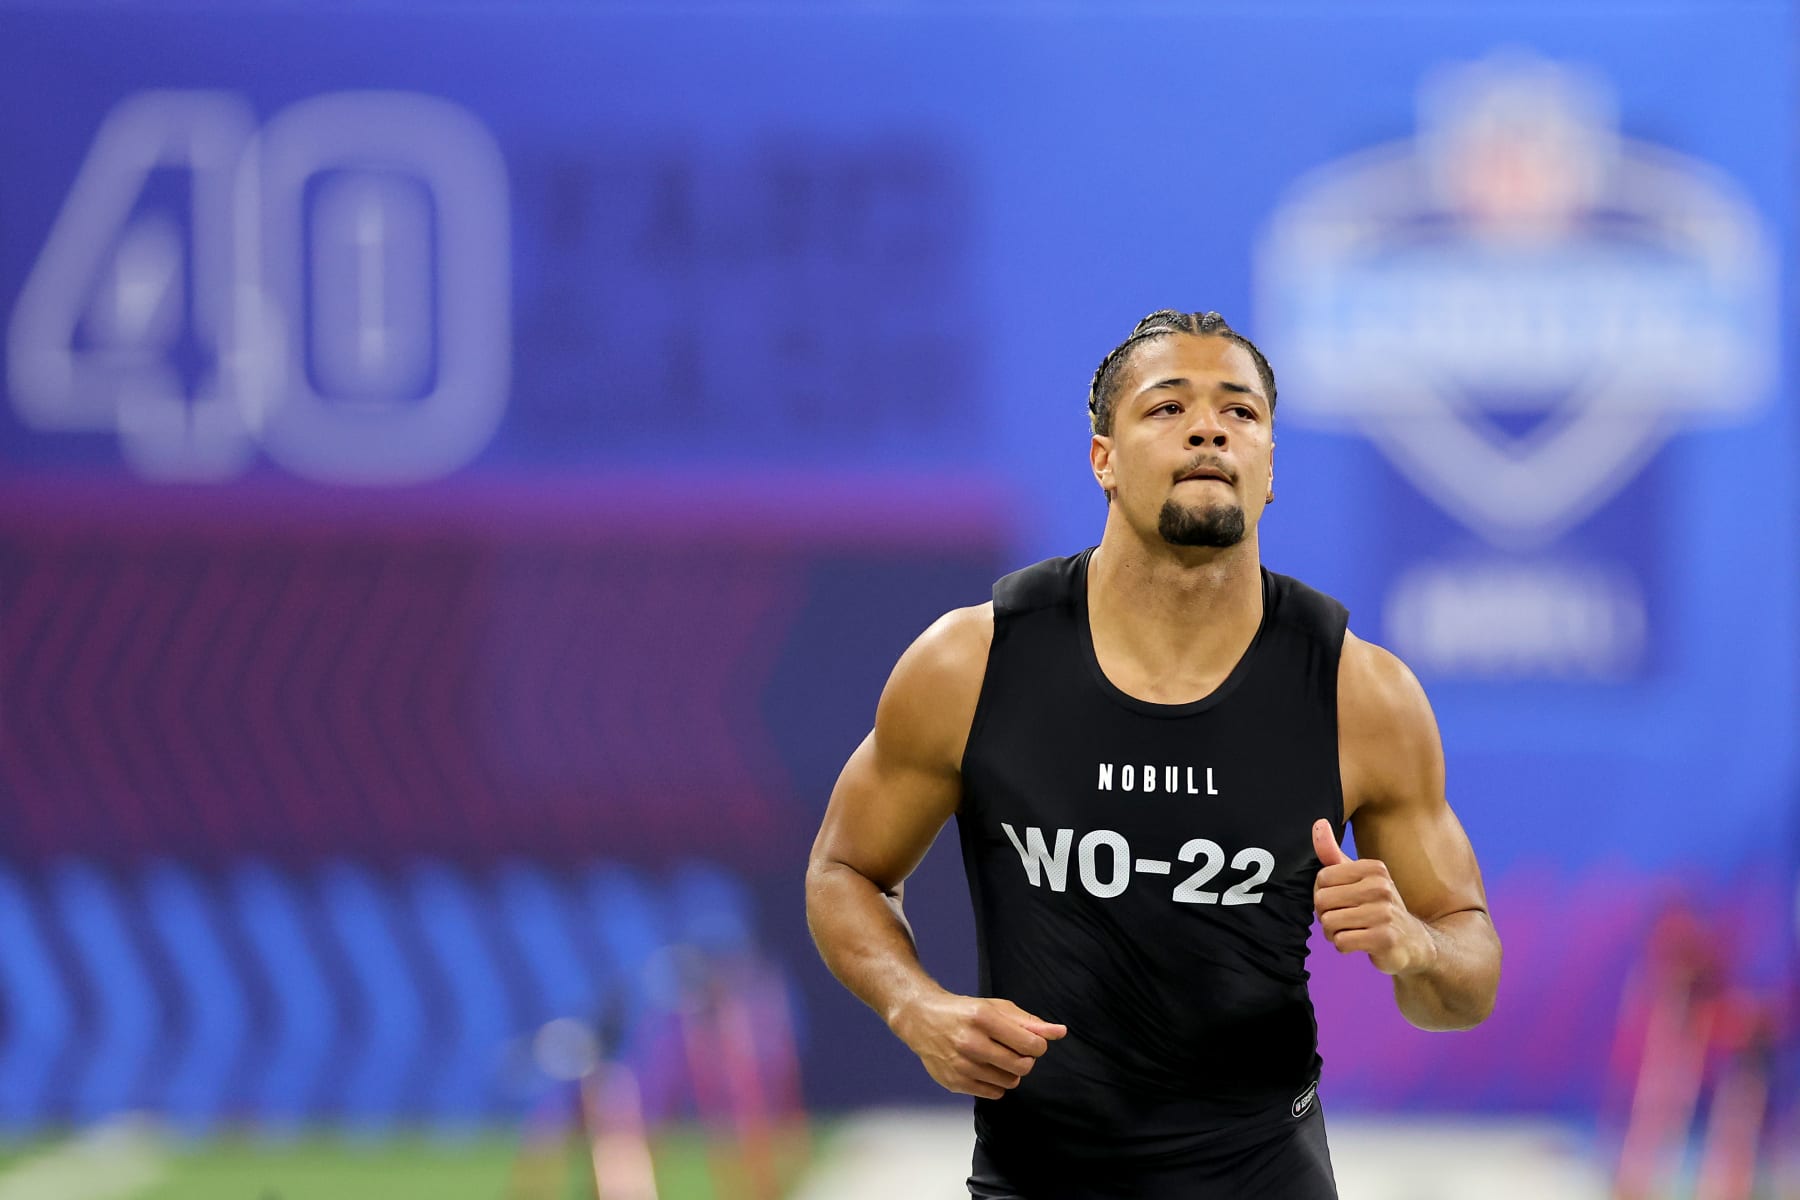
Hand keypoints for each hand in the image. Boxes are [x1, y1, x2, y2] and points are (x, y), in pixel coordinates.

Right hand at [890, 991, 1066, 1099]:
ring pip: (1009, 1082)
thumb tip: (1060, 1032)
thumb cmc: (965, 1012)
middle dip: (1026, 1060)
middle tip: (1015, 1050)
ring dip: (1011, 1072)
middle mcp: (970, 1042)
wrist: (922, 1020)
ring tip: (998, 1058)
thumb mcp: (997, 1008)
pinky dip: (996, 1083)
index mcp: (983, 1018)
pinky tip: (985, 1068)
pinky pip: (994, 1093)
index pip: (1030, 1045)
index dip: (1038, 1046)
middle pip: (1022, 1066)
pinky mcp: (954, 1082)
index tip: (1031, 1043)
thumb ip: (1030, 1022)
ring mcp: (960, 1065)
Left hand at [1312, 819, 1437, 976]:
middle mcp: (1381, 887)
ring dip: (1333, 933)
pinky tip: (1360, 943)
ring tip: (1352, 931)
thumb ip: (1333, 853)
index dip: (1323, 894)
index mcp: (1374, 868)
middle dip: (1326, 915)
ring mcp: (1385, 913)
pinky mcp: (1384, 939)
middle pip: (1322, 901)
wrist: (1414, 942)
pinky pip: (1341, 942)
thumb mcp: (1358, 878)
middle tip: (1346, 919)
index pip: (1322, 878)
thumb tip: (1318, 822)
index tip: (1342, 901)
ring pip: (1329, 923)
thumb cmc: (1378, 907)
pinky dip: (1343, 947)